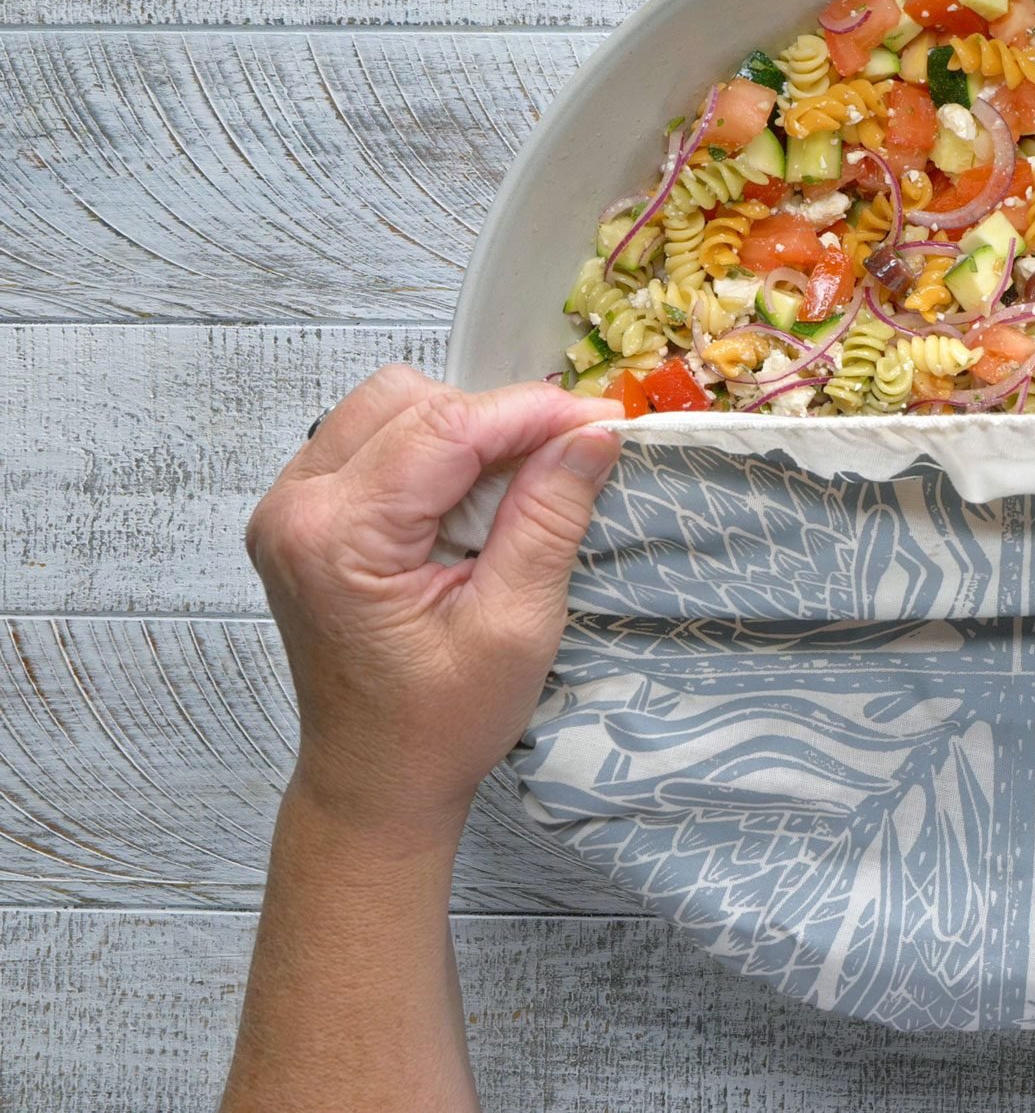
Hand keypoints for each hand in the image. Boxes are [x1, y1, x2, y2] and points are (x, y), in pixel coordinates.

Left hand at [245, 366, 623, 842]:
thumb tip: (591, 434)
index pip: (446, 427)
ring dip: (462, 431)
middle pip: (409, 399)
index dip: (532, 413)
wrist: (376, 779)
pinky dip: (432, 451)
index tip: (602, 420)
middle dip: (495, 419)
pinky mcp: (302, 514)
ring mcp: (289, 507)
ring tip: (514, 487)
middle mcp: (295, 506)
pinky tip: (468, 501)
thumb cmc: (439, 723)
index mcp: (337, 536)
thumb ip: (548, 517)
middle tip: (563, 459)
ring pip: (388, 407)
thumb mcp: (515, 624)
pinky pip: (372, 440)